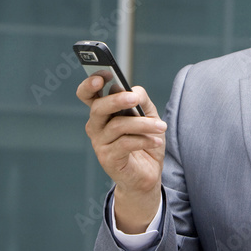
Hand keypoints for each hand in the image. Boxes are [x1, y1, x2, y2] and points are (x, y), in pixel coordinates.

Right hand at [77, 75, 166, 232]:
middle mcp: (96, 126)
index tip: (102, 75)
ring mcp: (99, 143)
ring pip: (118, 125)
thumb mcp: (148, 116)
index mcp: (102, 112)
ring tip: (162, 126)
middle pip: (98, 108)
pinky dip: (144, 140)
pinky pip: (125, 143)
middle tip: (135, 98)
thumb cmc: (145, 143)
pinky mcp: (108, 158)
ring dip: (143, 124)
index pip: (88, 95)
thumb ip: (141, 100)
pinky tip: (156, 141)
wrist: (147, 175)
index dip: (90, 84)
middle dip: (117, 100)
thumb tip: (134, 92)